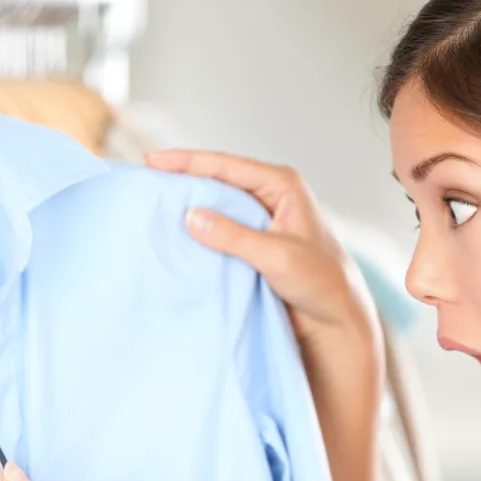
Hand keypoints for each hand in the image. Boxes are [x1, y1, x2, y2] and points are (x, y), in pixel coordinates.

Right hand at [145, 150, 383, 480]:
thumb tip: (191, 216)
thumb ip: (236, 236)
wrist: (337, 319)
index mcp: (283, 185)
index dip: (187, 162)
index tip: (151, 162)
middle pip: (217, 178)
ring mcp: (262, 217)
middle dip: (182, 177)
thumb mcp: (278, 257)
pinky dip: (197, 226)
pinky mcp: (254, 241)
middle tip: (144, 178)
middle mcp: (272, 195)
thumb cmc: (320, 285)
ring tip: (152, 201)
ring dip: (188, 202)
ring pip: (216, 202)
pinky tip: (174, 231)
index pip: (226, 165)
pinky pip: (219, 226)